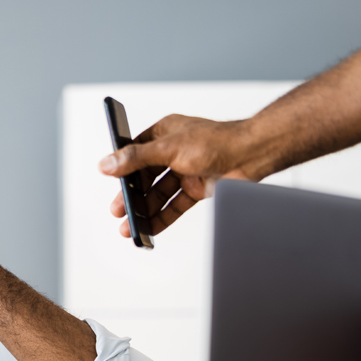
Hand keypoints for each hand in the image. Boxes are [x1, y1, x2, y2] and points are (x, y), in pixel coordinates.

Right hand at [98, 115, 265, 238]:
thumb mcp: (167, 148)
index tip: (112, 182)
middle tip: (120, 211)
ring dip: (145, 210)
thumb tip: (107, 164)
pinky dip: (163, 217)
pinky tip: (152, 227)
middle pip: (146, 178)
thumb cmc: (217, 141)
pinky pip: (175, 205)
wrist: (252, 155)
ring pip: (159, 194)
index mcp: (164, 133)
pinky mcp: (197, 188)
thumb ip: (135, 158)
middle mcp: (173, 152)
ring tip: (132, 226)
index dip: (123, 169)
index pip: (136, 153)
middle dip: (132, 196)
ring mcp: (186, 171)